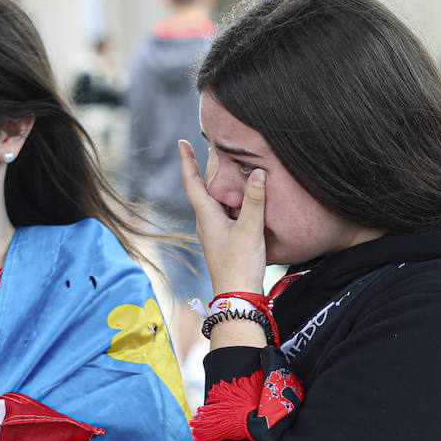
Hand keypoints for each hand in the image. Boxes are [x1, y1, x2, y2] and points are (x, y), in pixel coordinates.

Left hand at [177, 139, 266, 293]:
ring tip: (231, 168)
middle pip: (204, 188)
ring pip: (216, 201)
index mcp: (206, 215)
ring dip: (222, 184)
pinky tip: (244, 198)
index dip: (188, 161)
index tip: (182, 143)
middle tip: (215, 148)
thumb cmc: (240, 265)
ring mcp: (214, 232)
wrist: (238, 297)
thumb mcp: (250, 229)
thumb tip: (258, 172)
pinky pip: (225, 213)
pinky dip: (231, 200)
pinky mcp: (225, 240)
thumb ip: (255, 200)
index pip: (193, 182)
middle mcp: (206, 222)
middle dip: (208, 167)